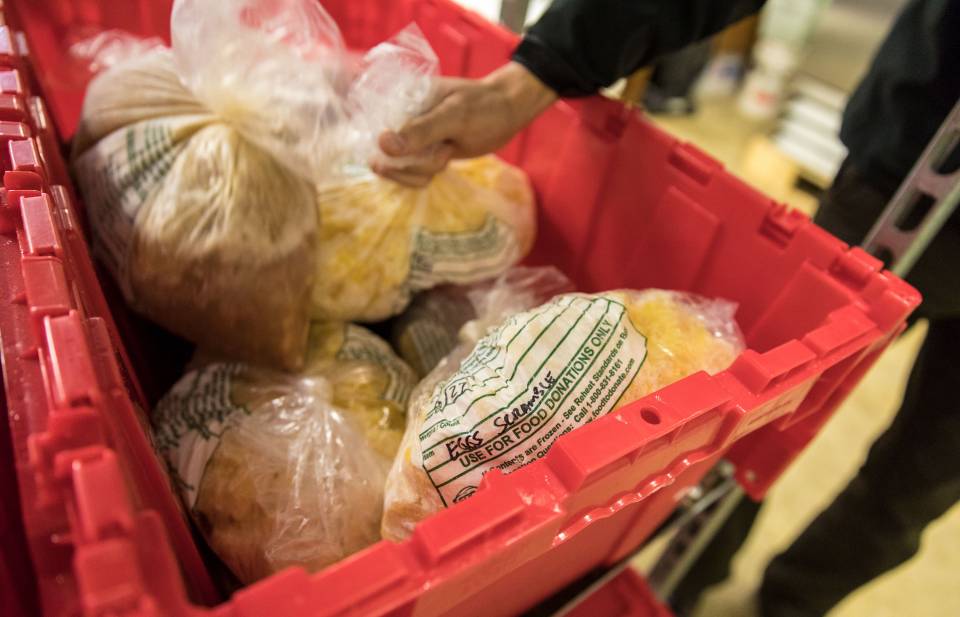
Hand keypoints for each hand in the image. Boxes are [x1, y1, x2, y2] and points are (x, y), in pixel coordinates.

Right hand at [372, 62, 556, 185]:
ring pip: (397, 171)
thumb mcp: (454, 116)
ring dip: (423, 171)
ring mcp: (408, 140)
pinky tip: (445, 159)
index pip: (371, 132)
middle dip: (414, 165)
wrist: (505, 112)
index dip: (389, 151)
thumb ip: (420, 130)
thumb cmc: (483, 106)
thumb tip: (383, 145)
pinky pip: (409, 176)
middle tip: (444, 150)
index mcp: (399, 101)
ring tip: (448, 151)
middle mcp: (398, 121)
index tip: (419, 150)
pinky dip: (425, 176)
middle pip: (383, 159)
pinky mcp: (420, 154)